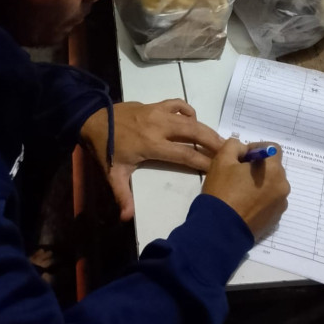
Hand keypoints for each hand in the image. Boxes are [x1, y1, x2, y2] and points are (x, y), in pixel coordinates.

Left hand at [81, 101, 222, 221]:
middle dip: (213, 142)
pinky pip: (178, 104)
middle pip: (194, 133)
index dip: (203, 161)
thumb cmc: (105, 148)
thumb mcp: (112, 173)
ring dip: (206, 128)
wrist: (93, 119)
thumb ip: (122, 195)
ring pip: (189, 118)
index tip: (219, 168)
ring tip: (219, 139)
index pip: (185, 154)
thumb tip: (126, 218)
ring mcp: (158, 113)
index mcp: (152, 144)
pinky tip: (193, 120)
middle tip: (230, 150)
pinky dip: (188, 111)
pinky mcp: (155, 105)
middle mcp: (160, 126)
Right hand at [202, 138, 289, 238]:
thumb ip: (235, 145)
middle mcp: (283, 186)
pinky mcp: (275, 219)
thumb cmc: (222, 191)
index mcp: (273, 170)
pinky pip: (270, 201)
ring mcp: (280, 205)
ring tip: (240, 191)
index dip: (257, 148)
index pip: (273, 148)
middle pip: (273, 168)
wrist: (220, 230)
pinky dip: (261, 198)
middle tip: (238, 173)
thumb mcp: (222, 159)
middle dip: (258, 166)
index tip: (242, 157)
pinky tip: (243, 204)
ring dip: (260, 183)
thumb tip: (244, 150)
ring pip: (272, 185)